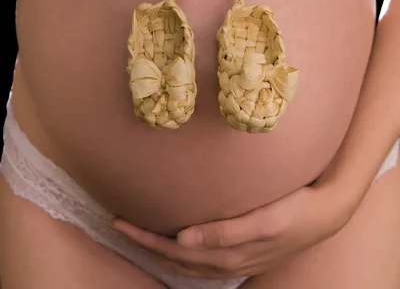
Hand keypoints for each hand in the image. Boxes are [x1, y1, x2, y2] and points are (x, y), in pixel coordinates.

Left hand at [111, 182, 355, 278]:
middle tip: (118, 223)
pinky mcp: (241, 254)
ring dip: (159, 249)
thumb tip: (185, 238)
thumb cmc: (294, 210)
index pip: (175, 250)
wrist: (324, 215)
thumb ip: (226, 231)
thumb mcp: (264, 219)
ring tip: (138, 233)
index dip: (146, 238)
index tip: (119, 221)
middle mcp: (226, 262)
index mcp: (227, 254)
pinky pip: (200, 261)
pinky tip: (177, 241)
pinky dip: (180, 253)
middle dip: (145, 243)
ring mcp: (233, 262)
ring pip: (185, 262)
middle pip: (175, 257)